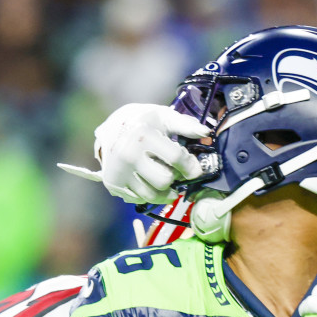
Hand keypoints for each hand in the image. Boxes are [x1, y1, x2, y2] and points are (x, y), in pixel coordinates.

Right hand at [59, 104, 207, 203]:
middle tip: (175, 171)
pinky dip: (150, 194)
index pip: (175, 158)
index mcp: (142, 136)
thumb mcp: (163, 117)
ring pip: (153, 195)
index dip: (190, 166)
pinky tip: (150, 181)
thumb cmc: (143, 123)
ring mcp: (118, 172)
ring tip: (167, 180)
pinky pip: (140, 199)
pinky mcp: (113, 184)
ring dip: (165, 191)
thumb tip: (205, 132)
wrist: (110, 129)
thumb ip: (185, 125)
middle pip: (165, 180)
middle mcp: (127, 155)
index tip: (195, 169)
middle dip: (175, 178)